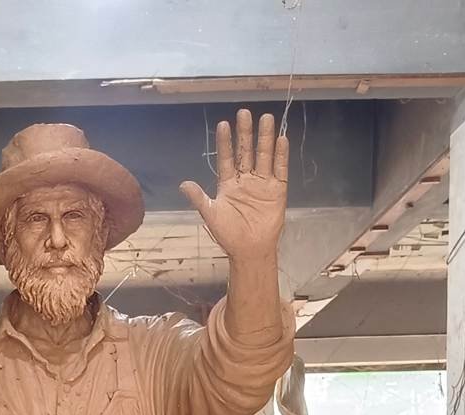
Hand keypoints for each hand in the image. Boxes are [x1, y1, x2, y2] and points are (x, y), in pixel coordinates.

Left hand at [180, 110, 287, 260]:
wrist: (249, 250)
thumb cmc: (228, 235)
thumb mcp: (211, 215)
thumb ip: (199, 198)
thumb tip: (183, 184)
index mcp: (228, 184)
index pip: (226, 158)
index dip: (225, 142)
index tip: (224, 124)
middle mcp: (245, 180)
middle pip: (246, 152)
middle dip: (245, 133)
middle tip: (244, 113)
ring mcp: (262, 183)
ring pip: (264, 155)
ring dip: (264, 138)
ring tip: (265, 118)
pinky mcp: (277, 190)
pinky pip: (280, 169)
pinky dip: (280, 155)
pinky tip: (281, 139)